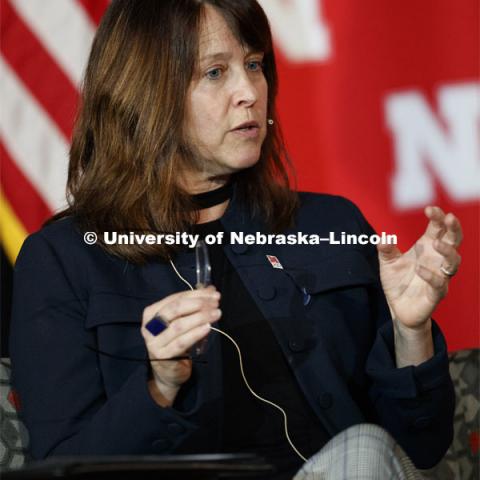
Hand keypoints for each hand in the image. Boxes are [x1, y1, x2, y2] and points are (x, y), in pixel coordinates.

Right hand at [141, 286, 220, 404]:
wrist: (167, 370)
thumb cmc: (174, 340)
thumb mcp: (181, 321)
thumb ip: (193, 306)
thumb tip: (211, 290)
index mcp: (151, 313)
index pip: (175, 299)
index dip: (195, 294)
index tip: (213, 293)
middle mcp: (150, 326)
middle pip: (175, 309)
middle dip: (197, 304)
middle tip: (215, 303)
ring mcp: (154, 342)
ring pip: (178, 325)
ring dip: (200, 317)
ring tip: (216, 313)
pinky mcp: (163, 356)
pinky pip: (181, 342)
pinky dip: (195, 333)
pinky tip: (207, 327)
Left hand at [377, 206, 461, 331]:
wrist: (398, 308)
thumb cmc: (397, 282)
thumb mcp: (387, 263)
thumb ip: (385, 250)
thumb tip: (383, 238)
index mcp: (426, 248)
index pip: (438, 229)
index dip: (438, 217)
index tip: (430, 208)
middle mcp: (436, 260)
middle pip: (454, 241)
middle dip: (454, 228)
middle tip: (449, 217)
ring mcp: (439, 277)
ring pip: (453, 262)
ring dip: (447, 251)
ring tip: (434, 243)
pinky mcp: (435, 294)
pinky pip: (439, 284)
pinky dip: (431, 276)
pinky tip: (420, 269)